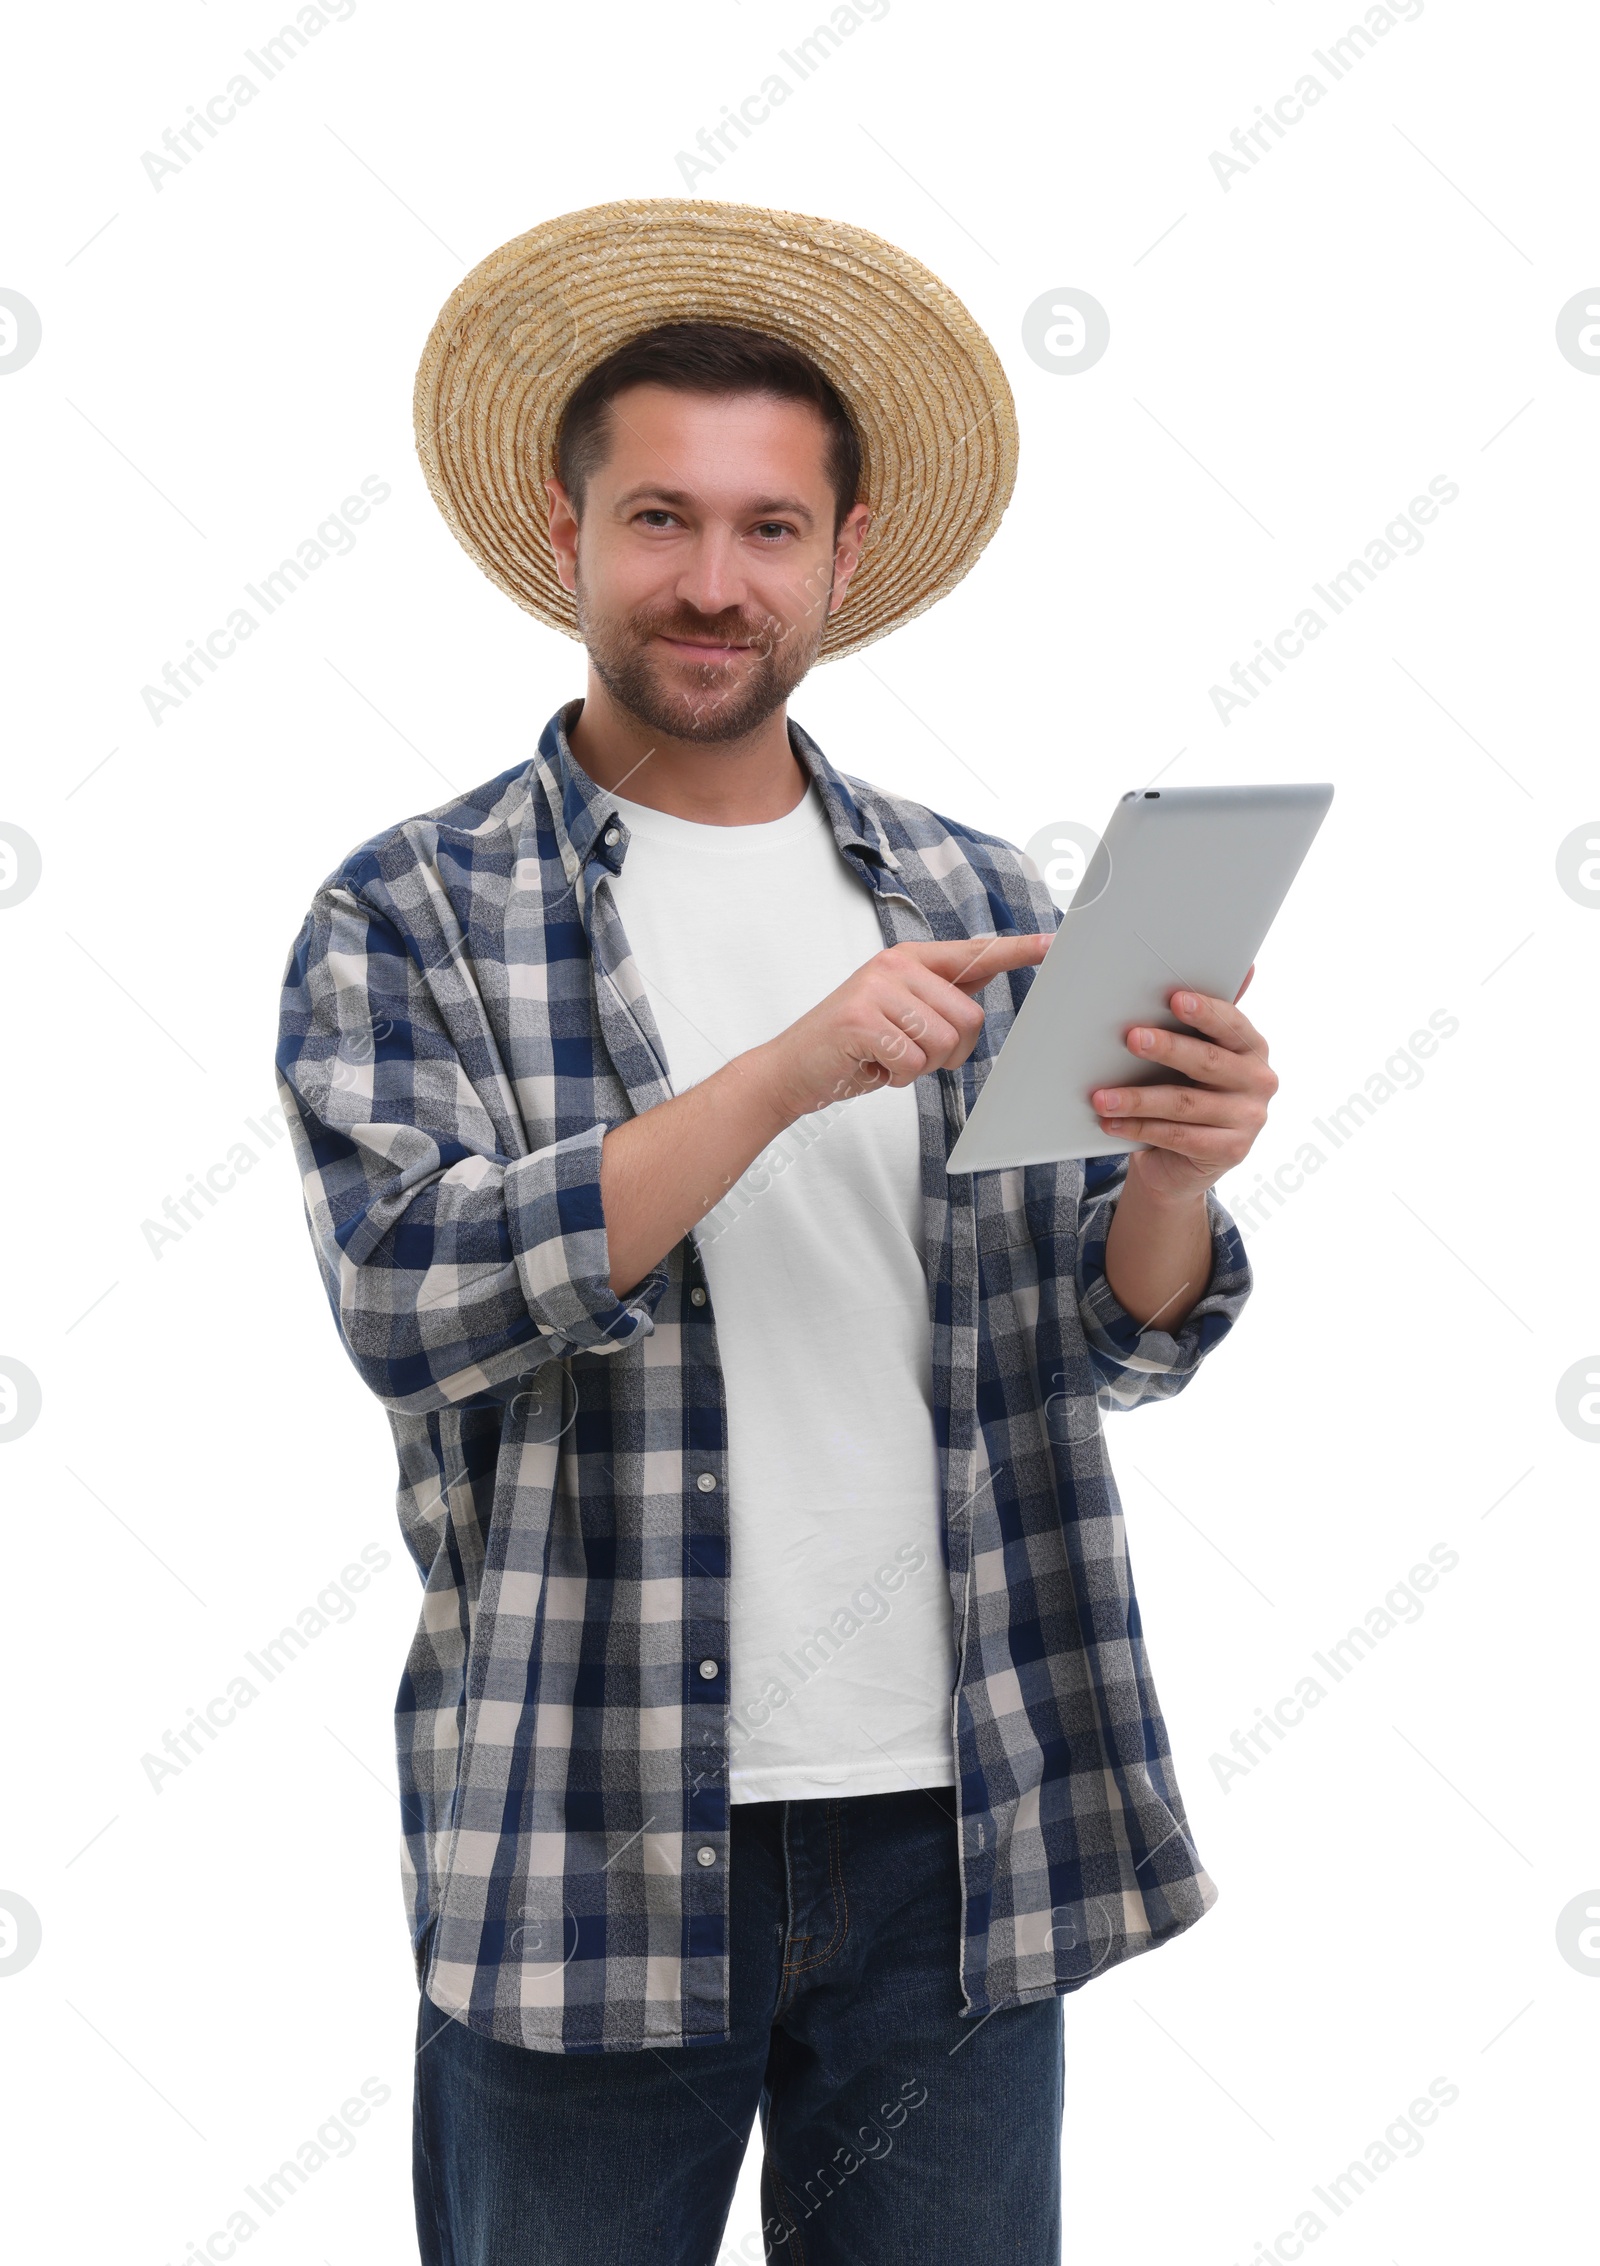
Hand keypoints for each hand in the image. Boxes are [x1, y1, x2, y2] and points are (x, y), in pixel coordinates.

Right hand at [759, 935, 1052, 1118]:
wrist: (791, 1069)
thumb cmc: (851, 1046)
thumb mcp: (898, 1012)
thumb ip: (938, 998)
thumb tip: (983, 991)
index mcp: (910, 959)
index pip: (975, 953)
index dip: (1018, 951)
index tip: (1054, 944)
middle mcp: (896, 965)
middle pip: (970, 1018)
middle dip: (949, 1054)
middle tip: (910, 1055)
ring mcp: (877, 989)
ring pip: (944, 1044)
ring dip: (921, 1067)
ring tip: (887, 1057)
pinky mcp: (862, 1020)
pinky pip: (913, 1062)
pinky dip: (897, 1078)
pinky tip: (871, 1066)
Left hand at [1090, 966, 1275, 1204]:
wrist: (1182, 1162)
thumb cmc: (1185, 1092)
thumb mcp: (1194, 1055)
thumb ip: (1205, 1017)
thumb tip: (1242, 966)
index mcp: (1252, 1047)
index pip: (1231, 1024)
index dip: (1204, 1011)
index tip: (1174, 998)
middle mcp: (1259, 1081)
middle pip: (1208, 1062)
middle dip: (1167, 1048)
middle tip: (1131, 1038)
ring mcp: (1249, 1120)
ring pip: (1185, 1104)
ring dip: (1138, 1098)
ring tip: (1101, 1096)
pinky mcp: (1230, 1151)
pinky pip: (1177, 1137)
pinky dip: (1140, 1129)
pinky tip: (1111, 1122)